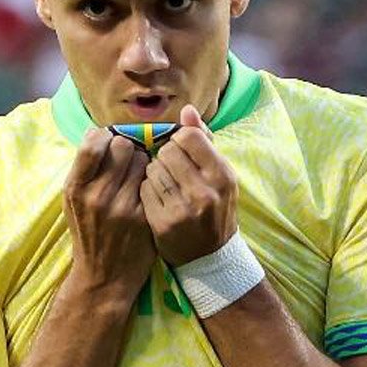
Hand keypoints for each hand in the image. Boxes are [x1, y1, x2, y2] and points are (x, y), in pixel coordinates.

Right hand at [64, 128, 155, 300]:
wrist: (104, 276)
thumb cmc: (88, 232)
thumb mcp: (72, 201)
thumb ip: (84, 169)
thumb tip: (98, 132)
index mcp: (75, 188)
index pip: (95, 142)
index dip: (105, 139)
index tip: (108, 147)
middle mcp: (97, 196)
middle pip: (123, 146)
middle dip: (127, 150)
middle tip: (127, 164)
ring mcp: (123, 207)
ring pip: (144, 160)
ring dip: (143, 164)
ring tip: (137, 179)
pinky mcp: (144, 217)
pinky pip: (155, 181)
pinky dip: (153, 182)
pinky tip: (148, 192)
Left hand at [140, 105, 237, 265]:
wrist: (211, 256)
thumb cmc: (215, 207)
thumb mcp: (219, 174)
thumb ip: (204, 141)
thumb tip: (187, 110)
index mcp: (222, 175)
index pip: (188, 136)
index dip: (180, 140)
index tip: (181, 151)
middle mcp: (204, 192)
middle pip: (167, 151)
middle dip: (165, 156)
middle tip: (171, 169)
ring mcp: (182, 209)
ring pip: (152, 169)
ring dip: (154, 173)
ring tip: (166, 185)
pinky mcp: (162, 223)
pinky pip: (144, 189)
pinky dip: (147, 190)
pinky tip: (157, 199)